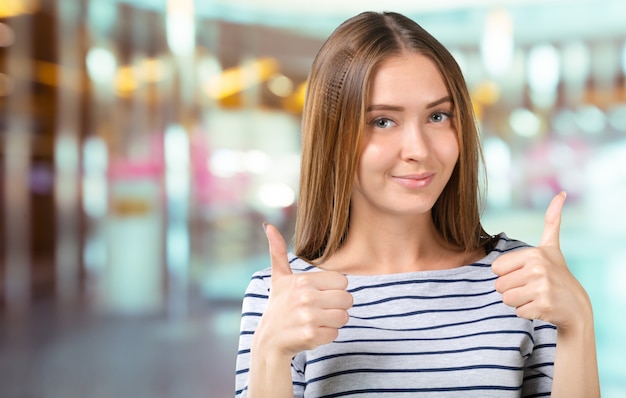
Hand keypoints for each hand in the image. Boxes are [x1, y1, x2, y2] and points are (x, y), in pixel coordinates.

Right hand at [257, 223, 352, 358]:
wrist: (268, 340)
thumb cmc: (278, 306)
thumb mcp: (278, 278)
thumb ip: (278, 252)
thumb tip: (268, 226)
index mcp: (303, 281)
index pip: (342, 281)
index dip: (333, 290)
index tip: (319, 295)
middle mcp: (306, 297)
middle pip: (347, 299)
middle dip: (336, 306)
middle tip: (319, 309)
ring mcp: (308, 317)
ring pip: (343, 317)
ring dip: (332, 322)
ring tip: (316, 321)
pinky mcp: (311, 335)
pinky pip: (335, 333)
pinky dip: (326, 335)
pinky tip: (312, 332)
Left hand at [492, 192, 590, 331]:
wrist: (576, 305)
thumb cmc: (557, 274)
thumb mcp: (551, 246)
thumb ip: (551, 221)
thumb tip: (561, 194)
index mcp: (534, 254)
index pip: (496, 268)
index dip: (507, 274)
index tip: (525, 273)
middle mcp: (538, 269)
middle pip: (499, 285)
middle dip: (511, 289)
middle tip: (530, 287)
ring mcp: (542, 288)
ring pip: (506, 299)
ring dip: (517, 301)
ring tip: (534, 296)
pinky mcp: (544, 306)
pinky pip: (517, 312)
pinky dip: (526, 312)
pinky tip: (540, 307)